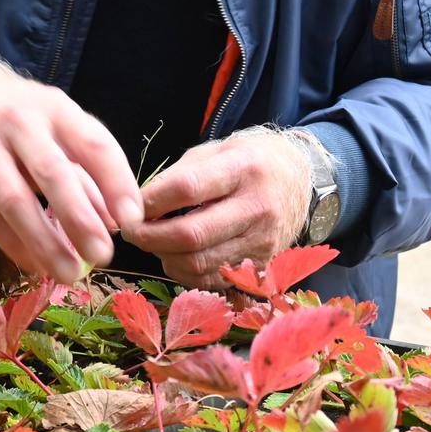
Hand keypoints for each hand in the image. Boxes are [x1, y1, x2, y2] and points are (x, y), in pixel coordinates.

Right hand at [0, 43, 142, 283]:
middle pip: (52, 174)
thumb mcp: (50, 126)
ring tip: (69, 274)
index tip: (133, 220)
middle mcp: (20, 123)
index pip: (93, 144)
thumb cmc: (9, 115)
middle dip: (79, 219)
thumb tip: (116, 222)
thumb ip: (84, 171)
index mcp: (55, 109)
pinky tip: (34, 264)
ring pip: (16, 200)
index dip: (116, 183)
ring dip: (45, 242)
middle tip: (102, 255)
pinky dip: (13, 243)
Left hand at [120, 127, 310, 287]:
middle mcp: (257, 208)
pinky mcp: (262, 265)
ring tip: (154, 243)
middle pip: (192, 235)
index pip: (187, 189)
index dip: (151, 202)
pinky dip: (186, 273)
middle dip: (151, 237)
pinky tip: (177, 257)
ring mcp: (263, 241)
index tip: (130, 207)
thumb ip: (177, 176)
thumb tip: (137, 205)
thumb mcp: (215, 152)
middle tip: (132, 232)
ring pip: (200, 263)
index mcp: (243, 169)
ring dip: (165, 257)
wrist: (300, 181)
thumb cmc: (249, 162)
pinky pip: (214, 279)